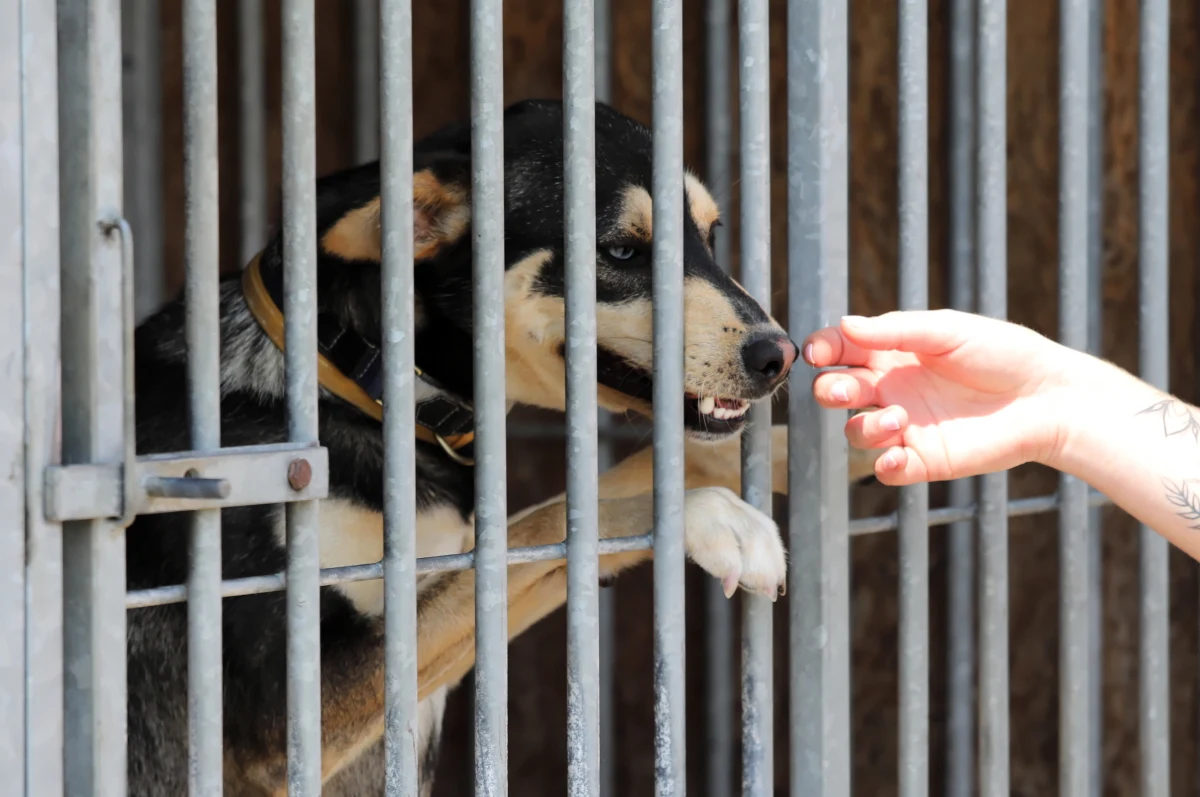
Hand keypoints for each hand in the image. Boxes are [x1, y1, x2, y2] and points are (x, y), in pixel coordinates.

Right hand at [802, 309, 1084, 484]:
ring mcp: (908, 428)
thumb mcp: (947, 330)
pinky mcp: (926, 461)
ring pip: (857, 433)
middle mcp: (894, 390)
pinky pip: (888, 471)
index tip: (817, 352)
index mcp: (895, 355)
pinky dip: (884, 466)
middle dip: (830, 390)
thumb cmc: (1004, 354)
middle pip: (839, 392)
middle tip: (845, 391)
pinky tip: (897, 456)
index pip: (843, 351)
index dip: (823, 350)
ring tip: (896, 420)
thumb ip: (895, 330)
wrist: (1048, 398)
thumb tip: (844, 325)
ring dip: (863, 427)